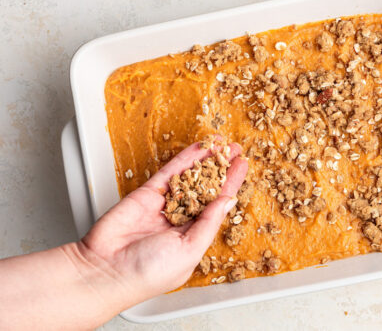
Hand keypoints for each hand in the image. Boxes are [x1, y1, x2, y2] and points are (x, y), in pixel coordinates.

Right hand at [79, 141, 247, 301]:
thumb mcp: (189, 251)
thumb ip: (208, 224)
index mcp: (194, 237)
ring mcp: (165, 205)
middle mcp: (181, 220)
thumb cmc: (146, 273)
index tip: (241, 167)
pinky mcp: (148, 193)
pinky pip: (171, 172)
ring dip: (206, 159)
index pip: (217, 206)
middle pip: (206, 188)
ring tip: (222, 143)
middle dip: (222, 169)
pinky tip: (199, 147)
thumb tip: (227, 202)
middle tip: (235, 150)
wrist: (104, 270)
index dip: (230, 185)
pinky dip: (185, 159)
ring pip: (190, 177)